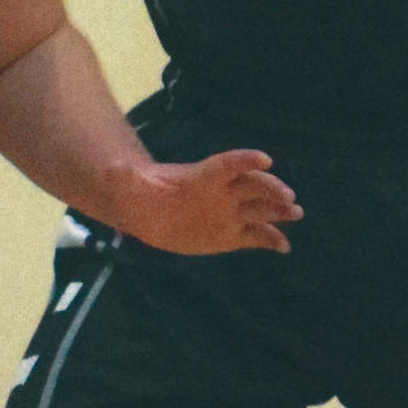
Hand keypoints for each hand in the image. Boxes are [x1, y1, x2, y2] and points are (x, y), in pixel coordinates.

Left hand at [110, 151, 302, 255]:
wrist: (147, 211)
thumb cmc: (139, 193)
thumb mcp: (127, 184)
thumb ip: (124, 178)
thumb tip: (112, 171)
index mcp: (203, 177)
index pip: (228, 164)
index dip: (245, 160)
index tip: (264, 159)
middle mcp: (223, 193)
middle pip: (253, 186)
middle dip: (271, 189)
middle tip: (287, 197)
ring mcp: (230, 213)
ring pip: (260, 210)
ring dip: (279, 211)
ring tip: (295, 214)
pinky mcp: (231, 235)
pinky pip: (255, 236)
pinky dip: (271, 240)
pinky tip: (284, 247)